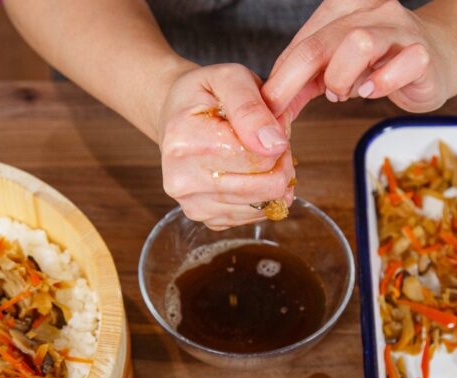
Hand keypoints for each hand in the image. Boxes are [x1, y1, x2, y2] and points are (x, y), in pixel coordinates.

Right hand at [157, 64, 295, 230]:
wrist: (176, 113)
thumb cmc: (206, 94)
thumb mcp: (230, 78)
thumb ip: (252, 108)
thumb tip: (274, 144)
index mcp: (184, 142)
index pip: (259, 158)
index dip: (278, 142)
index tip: (268, 125)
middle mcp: (182, 180)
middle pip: (265, 187)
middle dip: (280, 162)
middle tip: (269, 141)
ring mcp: (193, 205)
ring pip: (264, 204)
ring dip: (273, 179)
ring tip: (257, 154)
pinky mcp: (208, 220)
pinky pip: (255, 215)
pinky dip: (262, 195)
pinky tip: (249, 173)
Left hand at [263, 0, 456, 119]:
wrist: (442, 57)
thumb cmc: (387, 60)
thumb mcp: (338, 64)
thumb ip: (306, 78)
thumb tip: (271, 104)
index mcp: (347, 5)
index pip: (304, 37)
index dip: (282, 73)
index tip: (269, 103)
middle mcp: (374, 11)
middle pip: (322, 41)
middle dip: (295, 79)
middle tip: (287, 105)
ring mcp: (401, 31)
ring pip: (359, 43)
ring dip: (341, 77)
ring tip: (344, 91)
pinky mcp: (424, 55)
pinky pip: (402, 64)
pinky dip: (381, 83)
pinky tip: (373, 90)